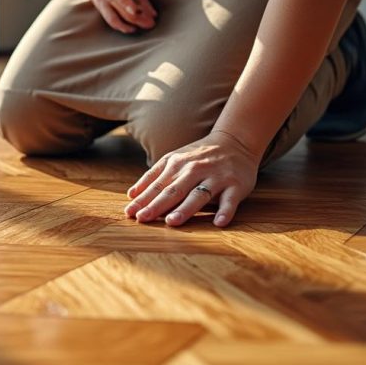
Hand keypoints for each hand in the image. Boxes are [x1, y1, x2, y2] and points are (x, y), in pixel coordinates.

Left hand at [124, 130, 260, 227]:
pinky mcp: (236, 186)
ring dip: (185, 209)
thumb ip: (153, 176)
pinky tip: (219, 222)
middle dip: (157, 205)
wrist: (235, 141)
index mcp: (177, 164)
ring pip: (198, 195)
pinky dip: (225, 211)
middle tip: (142, 218)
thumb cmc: (199, 156)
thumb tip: (131, 195)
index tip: (129, 213)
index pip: (156, 185)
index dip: (142, 199)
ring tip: (171, 222)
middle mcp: (194, 170)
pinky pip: (230, 200)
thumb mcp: (173, 160)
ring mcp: (216, 178)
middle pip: (173, 191)